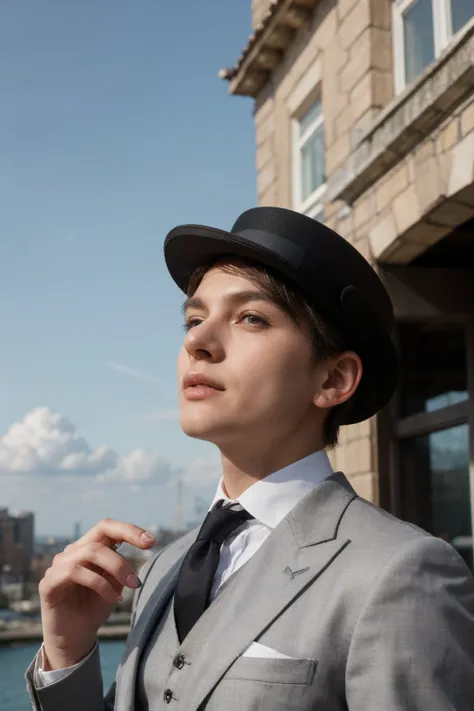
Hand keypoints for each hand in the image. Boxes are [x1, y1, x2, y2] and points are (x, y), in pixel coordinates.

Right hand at [38, 518, 155, 670]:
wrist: (75, 638)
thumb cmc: (95, 607)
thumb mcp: (115, 583)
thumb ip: (121, 565)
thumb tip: (138, 546)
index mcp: (89, 548)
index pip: (108, 528)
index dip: (130, 530)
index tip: (152, 541)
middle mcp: (73, 552)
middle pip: (100, 533)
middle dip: (127, 541)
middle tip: (144, 561)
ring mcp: (59, 565)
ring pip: (91, 551)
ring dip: (117, 567)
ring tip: (131, 586)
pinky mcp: (49, 582)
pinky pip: (76, 572)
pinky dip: (101, 584)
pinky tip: (113, 598)